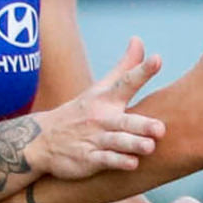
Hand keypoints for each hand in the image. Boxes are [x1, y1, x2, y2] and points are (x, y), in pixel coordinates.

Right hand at [33, 37, 165, 178]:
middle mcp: (100, 118)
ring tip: (150, 147)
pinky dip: (117, 161)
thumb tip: (139, 40)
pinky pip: (104, 160)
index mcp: (105, 98)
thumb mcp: (99, 88)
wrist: (41, 140)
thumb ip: (124, 68)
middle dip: (142, 124)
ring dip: (133, 144)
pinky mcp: (87, 159)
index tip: (157, 59)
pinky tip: (132, 163)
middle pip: (124, 121)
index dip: (142, 71)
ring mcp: (93, 139)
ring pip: (117, 142)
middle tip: (160, 128)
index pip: (126, 82)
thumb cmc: (80, 112)